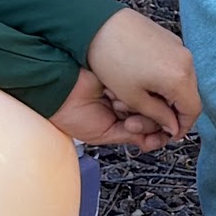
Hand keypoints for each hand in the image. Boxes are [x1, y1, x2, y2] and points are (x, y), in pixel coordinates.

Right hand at [49, 67, 171, 147]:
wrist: (59, 91)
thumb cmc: (71, 114)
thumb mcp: (104, 135)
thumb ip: (131, 136)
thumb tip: (155, 140)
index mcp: (122, 121)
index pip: (152, 129)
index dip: (156, 135)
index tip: (153, 139)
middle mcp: (127, 105)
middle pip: (156, 115)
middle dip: (145, 123)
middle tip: (128, 122)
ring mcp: (128, 89)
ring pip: (150, 101)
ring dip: (135, 107)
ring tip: (115, 106)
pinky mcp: (126, 75)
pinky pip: (141, 85)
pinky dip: (131, 93)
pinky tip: (114, 95)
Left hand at [85, 8, 199, 143]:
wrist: (97, 24)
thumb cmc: (111, 60)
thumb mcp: (133, 97)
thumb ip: (158, 115)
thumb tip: (172, 126)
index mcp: (179, 78)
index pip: (193, 110)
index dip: (183, 127)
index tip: (171, 135)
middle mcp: (186, 61)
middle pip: (189, 95)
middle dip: (174, 111)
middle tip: (156, 121)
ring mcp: (179, 47)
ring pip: (182, 81)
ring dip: (169, 95)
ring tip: (147, 100)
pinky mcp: (170, 39)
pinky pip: (176, 65)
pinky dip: (166, 78)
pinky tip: (145, 80)